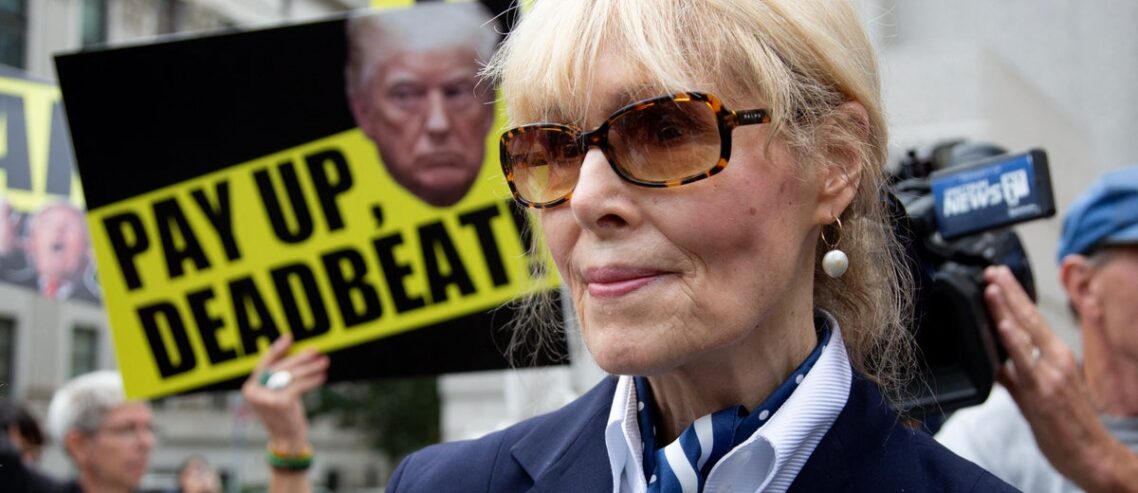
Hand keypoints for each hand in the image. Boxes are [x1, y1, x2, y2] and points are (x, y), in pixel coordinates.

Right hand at [241, 334, 328, 454]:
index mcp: (250, 388)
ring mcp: (266, 398)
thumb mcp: (278, 393)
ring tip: (324, 362)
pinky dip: (313, 380)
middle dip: (300, 358)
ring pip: (291, 375)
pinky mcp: (280, 403)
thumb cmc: (284, 414)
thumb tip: (298, 352)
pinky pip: (299, 385)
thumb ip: (280, 376)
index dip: (277, 349)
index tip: (289, 337)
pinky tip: (323, 376)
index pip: (264, 363)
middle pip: (280, 368)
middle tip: (315, 351)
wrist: (287, 440)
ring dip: (310, 368)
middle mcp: (254, 392)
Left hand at [983, 265, 1137, 492]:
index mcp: (1057, 356)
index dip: (1013, 297)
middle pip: (1029, 318)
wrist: (1092, 456)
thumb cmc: (1068, 426)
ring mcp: (1050, 374)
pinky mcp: (1043, 391)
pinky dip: (1013, 341)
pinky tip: (1002, 325)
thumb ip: (1015, 376)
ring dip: (1006, 308)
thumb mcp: (1039, 392)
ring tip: (992, 286)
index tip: (997, 277)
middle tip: (991, 270)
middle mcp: (1056, 360)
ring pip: (1025, 334)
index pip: (1032, 319)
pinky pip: (1024, 362)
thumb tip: (995, 364)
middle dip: (1008, 292)